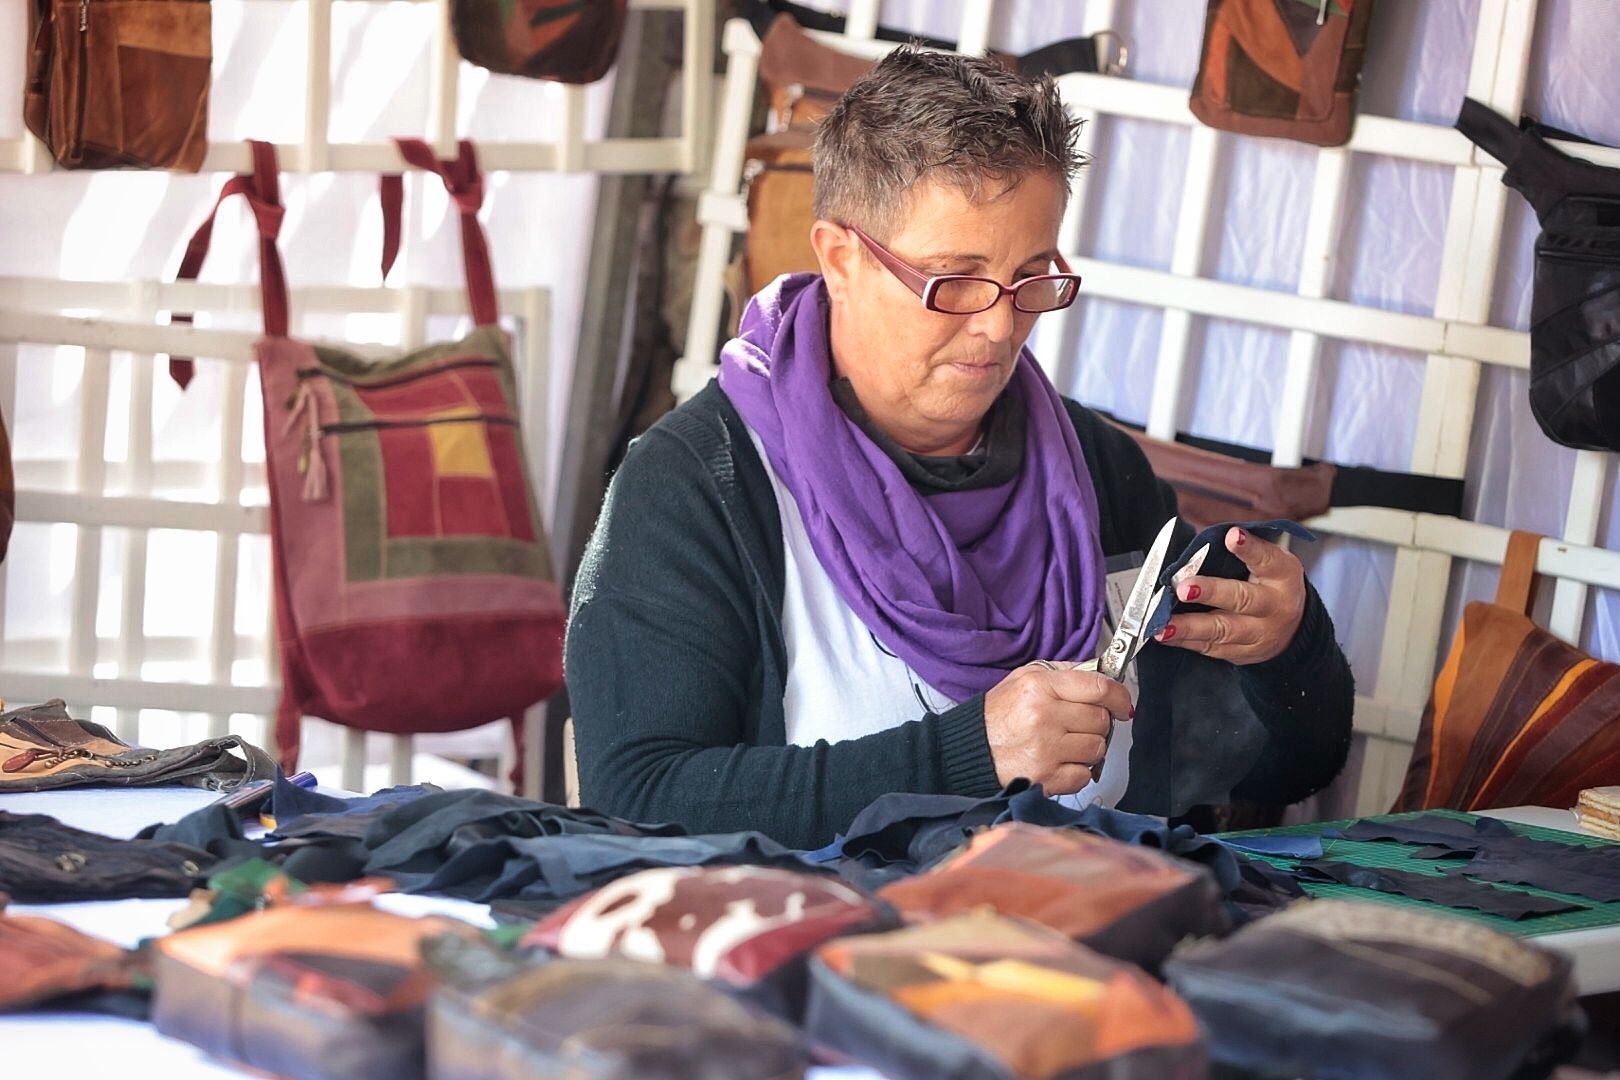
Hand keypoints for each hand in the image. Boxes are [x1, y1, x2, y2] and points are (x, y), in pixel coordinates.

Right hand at [982, 662, 1133, 793]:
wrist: (969, 751)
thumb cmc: (996, 716)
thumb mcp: (1023, 679)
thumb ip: (1063, 672)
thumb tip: (1100, 674)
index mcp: (1040, 686)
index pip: (1099, 688)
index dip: (1119, 696)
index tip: (1123, 705)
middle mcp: (1044, 716)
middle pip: (1101, 720)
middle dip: (1097, 724)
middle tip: (1078, 726)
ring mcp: (1046, 749)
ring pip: (1097, 749)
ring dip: (1087, 748)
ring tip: (1064, 745)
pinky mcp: (1046, 778)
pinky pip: (1085, 775)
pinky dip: (1077, 771)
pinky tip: (1058, 762)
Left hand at [1154, 526, 1305, 664]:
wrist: (1294, 630)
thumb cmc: (1272, 586)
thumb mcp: (1271, 562)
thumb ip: (1244, 551)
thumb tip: (1205, 542)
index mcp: (1281, 575)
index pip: (1266, 559)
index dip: (1249, 548)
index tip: (1231, 537)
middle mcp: (1273, 606)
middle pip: (1242, 599)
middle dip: (1211, 592)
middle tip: (1185, 588)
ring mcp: (1258, 633)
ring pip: (1222, 631)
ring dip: (1189, 627)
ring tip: (1164, 625)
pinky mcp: (1241, 653)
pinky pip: (1211, 648)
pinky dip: (1185, 641)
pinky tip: (1165, 635)